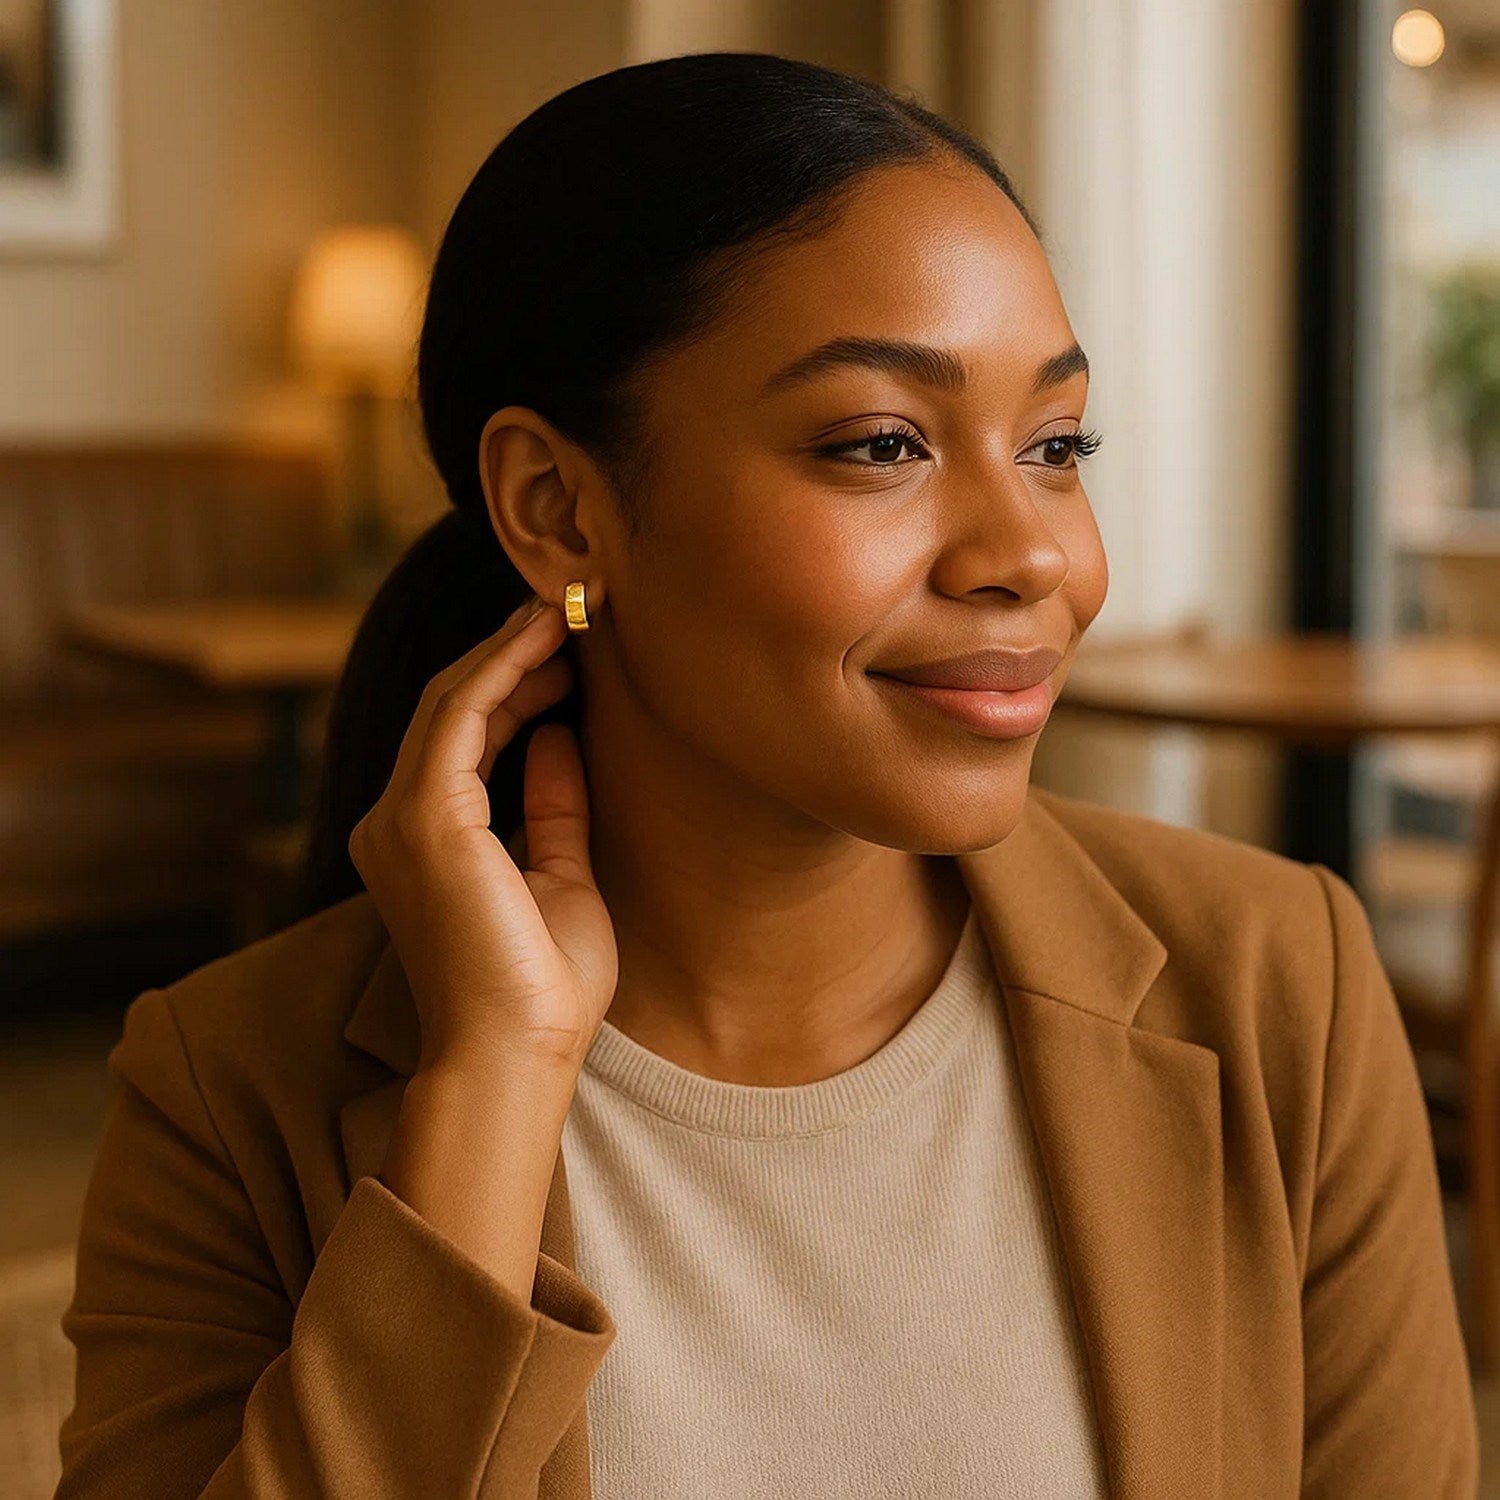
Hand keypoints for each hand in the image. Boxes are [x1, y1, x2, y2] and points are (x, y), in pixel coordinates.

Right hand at [348, 593, 617, 1071]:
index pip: (464, 737)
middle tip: (569, 609)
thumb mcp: (561, 874)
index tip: (570, 652)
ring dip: (510, 648)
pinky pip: (462, 714)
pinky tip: (548, 638)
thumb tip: (559, 735)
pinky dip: (504, 668)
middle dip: (510, 653)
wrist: (517, 1054)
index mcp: (424, 841)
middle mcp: (396, 822)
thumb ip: (554, 804)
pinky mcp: (424, 816)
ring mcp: (402, 817)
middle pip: (451, 708)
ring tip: (566, 609)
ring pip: (451, 700)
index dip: (514, 685)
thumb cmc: (543, 986)